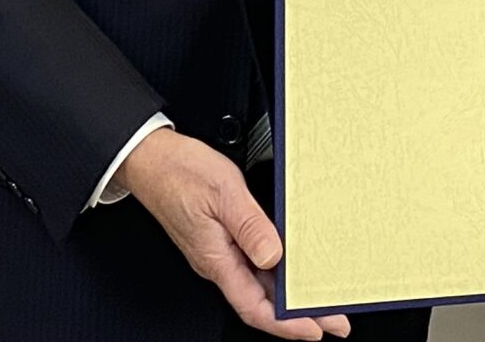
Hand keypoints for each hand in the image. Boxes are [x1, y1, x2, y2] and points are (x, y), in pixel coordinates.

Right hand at [119, 128, 350, 337]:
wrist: (150, 159)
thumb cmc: (180, 172)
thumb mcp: (223, 193)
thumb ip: (250, 226)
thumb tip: (274, 257)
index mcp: (216, 260)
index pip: (255, 307)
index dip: (286, 324)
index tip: (316, 329)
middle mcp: (217, 262)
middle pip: (262, 301)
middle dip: (298, 316)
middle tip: (334, 321)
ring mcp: (218, 251)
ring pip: (259, 283)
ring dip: (289, 295)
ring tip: (320, 300)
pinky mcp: (220, 238)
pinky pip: (252, 263)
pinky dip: (276, 271)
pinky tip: (292, 268)